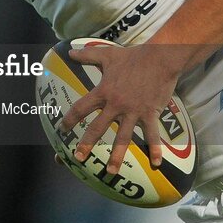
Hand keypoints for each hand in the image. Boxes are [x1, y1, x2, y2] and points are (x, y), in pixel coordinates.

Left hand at [56, 44, 179, 173]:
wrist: (160, 58)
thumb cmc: (133, 56)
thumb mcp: (107, 54)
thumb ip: (87, 55)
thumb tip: (70, 51)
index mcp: (104, 91)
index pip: (81, 107)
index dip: (71, 119)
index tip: (63, 129)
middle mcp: (116, 105)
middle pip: (98, 128)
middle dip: (87, 144)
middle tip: (78, 158)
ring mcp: (133, 111)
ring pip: (123, 138)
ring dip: (116, 156)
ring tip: (110, 171)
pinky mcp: (150, 113)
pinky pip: (152, 135)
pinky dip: (155, 149)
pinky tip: (157, 164)